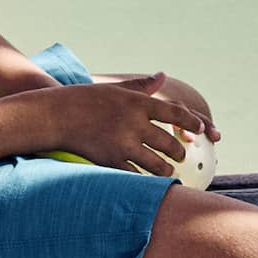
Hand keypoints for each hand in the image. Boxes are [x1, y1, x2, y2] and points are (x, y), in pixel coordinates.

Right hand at [52, 73, 212, 176]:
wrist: (56, 115)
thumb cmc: (85, 99)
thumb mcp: (115, 88)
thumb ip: (141, 86)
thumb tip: (161, 76)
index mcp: (137, 103)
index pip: (174, 113)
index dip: (191, 122)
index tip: (201, 128)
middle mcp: (134, 123)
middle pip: (168, 143)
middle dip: (178, 153)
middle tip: (180, 156)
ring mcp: (123, 144)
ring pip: (156, 164)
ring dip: (165, 170)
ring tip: (167, 171)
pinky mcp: (111, 160)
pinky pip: (136, 174)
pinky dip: (144, 179)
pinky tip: (147, 181)